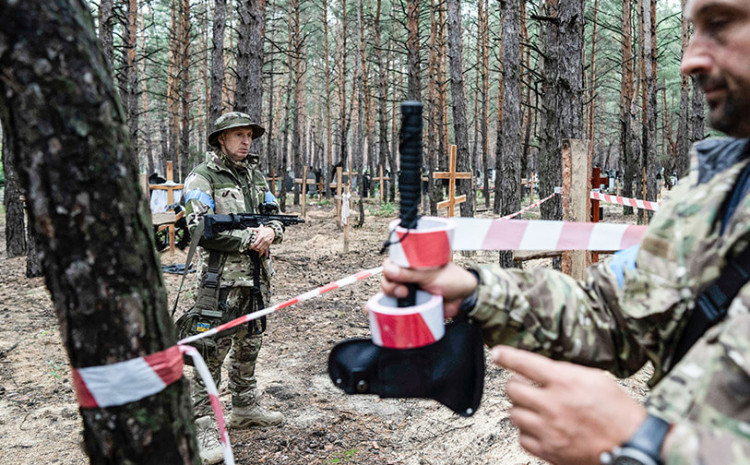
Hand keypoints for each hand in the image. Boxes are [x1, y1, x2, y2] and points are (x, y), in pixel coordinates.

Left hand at [248, 225, 274, 255]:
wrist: (272, 231)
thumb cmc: (265, 230)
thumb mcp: (259, 229)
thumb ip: (253, 229)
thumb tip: (247, 228)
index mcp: (261, 237)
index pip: (256, 243)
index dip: (252, 246)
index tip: (250, 248)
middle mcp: (264, 240)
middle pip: (258, 247)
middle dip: (255, 249)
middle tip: (252, 249)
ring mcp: (266, 243)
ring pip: (262, 249)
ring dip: (259, 252)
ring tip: (256, 252)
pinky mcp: (268, 245)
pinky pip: (267, 250)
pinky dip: (265, 253)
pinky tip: (265, 256)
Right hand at [380, 258, 478, 317]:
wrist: (463, 297)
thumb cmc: (450, 279)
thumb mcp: (430, 274)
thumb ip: (410, 273)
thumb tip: (390, 271)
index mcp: (410, 264)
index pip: (390, 264)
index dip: (389, 270)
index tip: (394, 276)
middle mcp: (406, 276)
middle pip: (386, 280)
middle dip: (389, 286)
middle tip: (403, 291)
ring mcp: (407, 291)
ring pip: (388, 294)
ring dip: (391, 297)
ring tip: (404, 298)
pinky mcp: (410, 305)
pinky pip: (395, 307)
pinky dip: (391, 309)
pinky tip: (390, 309)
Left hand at [492, 346, 646, 464]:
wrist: (631, 445)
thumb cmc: (619, 412)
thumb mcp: (595, 378)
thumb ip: (565, 372)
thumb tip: (543, 369)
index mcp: (564, 382)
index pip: (524, 363)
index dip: (506, 356)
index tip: (497, 353)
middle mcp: (552, 405)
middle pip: (512, 389)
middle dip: (516, 385)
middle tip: (525, 386)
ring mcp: (548, 429)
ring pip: (514, 413)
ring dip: (521, 408)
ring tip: (536, 408)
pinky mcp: (549, 450)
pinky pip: (522, 438)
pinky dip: (527, 432)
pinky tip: (539, 427)